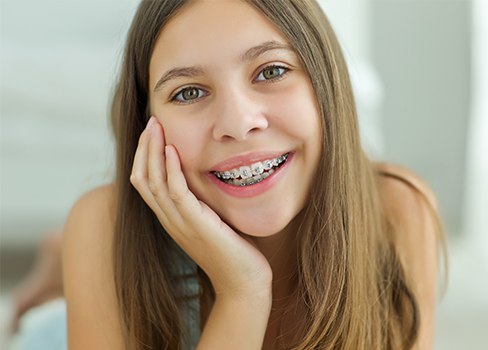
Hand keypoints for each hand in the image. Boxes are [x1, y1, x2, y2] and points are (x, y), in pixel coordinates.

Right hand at [130, 117, 271, 298]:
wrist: (244, 282)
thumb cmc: (233, 250)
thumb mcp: (213, 219)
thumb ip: (203, 201)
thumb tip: (206, 177)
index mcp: (171, 217)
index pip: (146, 182)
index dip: (145, 156)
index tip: (154, 131)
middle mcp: (169, 220)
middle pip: (142, 178)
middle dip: (144, 148)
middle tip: (151, 122)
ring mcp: (179, 223)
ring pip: (152, 182)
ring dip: (152, 152)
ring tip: (156, 127)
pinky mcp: (195, 225)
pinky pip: (175, 193)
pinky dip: (170, 169)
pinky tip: (172, 150)